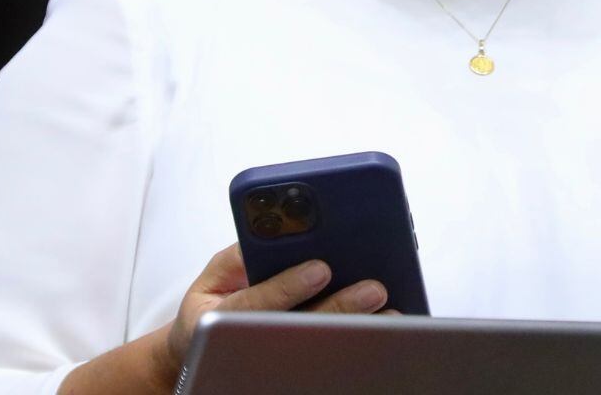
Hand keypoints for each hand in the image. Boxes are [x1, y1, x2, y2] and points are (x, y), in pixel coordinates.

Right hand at [159, 243, 395, 377]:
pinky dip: (360, 342)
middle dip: (338, 308)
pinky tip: (385, 326)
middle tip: (373, 290)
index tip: (320, 269)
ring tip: (390, 312)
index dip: (287, 288)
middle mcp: (251, 343)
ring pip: (320, 348)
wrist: (210, 350)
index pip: (255, 306)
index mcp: (221, 317)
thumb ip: (237, 256)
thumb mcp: (214, 277)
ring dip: (357, 328)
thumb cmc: (216, 305)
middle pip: (299, 330)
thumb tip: (268, 232)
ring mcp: (277, 359)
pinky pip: (332, 355)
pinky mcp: (298, 367)